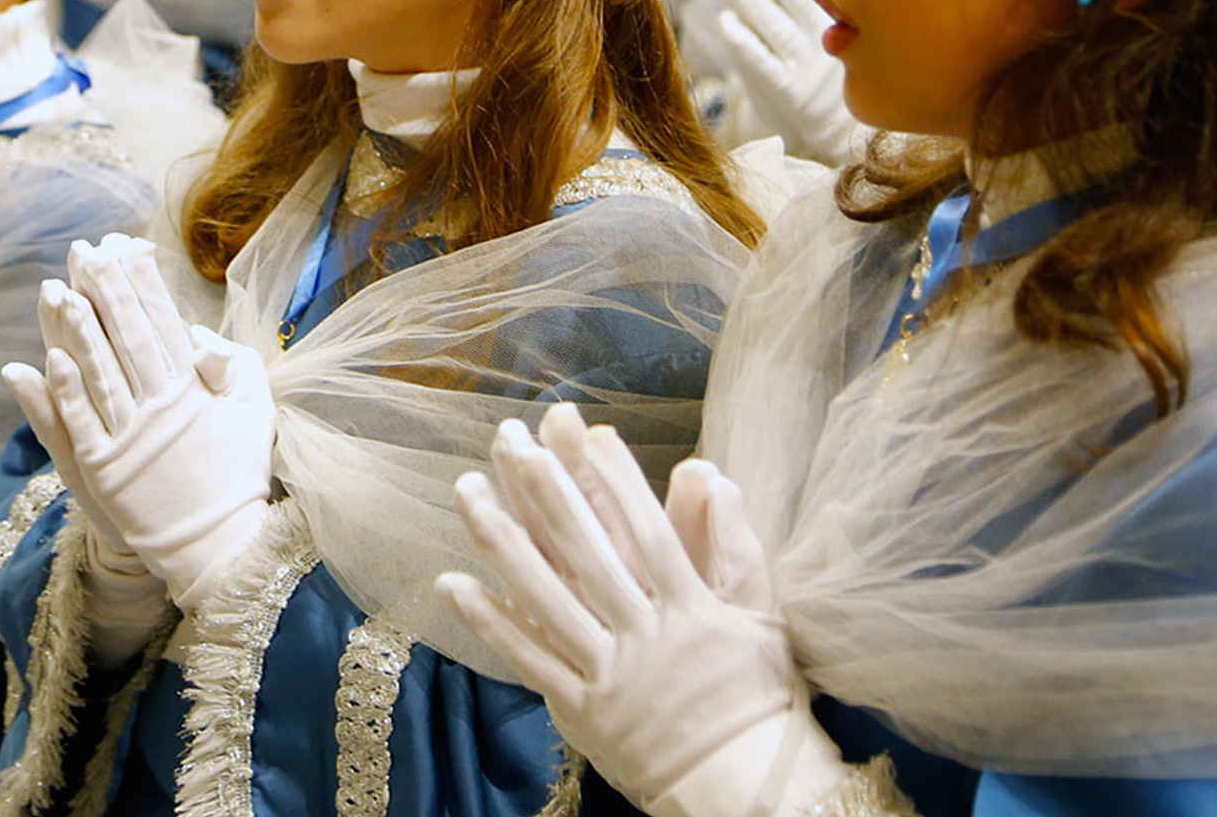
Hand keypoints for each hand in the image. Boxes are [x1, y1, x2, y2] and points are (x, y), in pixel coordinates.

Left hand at [15, 233, 274, 608]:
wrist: (219, 543)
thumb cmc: (239, 472)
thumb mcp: (256, 412)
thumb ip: (235, 366)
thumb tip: (198, 337)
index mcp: (196, 390)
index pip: (164, 323)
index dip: (144, 283)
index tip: (127, 245)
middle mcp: (162, 407)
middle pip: (128, 337)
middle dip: (106, 291)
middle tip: (87, 250)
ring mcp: (131, 438)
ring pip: (99, 372)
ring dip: (78, 331)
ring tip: (58, 291)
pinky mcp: (104, 470)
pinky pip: (80, 423)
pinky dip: (64, 391)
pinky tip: (48, 359)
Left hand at [439, 407, 848, 816]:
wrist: (741, 783)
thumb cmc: (757, 696)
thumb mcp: (762, 618)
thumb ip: (739, 548)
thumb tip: (715, 479)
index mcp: (690, 609)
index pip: (648, 531)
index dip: (618, 481)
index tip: (589, 433)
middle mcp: (644, 634)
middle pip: (587, 552)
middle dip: (546, 493)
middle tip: (512, 443)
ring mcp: (608, 671)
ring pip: (546, 597)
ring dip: (502, 543)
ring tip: (468, 496)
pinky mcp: (580, 707)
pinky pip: (528, 658)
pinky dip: (490, 621)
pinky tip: (454, 584)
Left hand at [712, 0, 859, 164]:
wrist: (836, 136)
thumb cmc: (824, 73)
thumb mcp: (828, 31)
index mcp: (842, 20)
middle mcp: (825, 39)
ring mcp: (805, 66)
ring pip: (774, 22)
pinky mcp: (786, 93)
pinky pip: (762, 62)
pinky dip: (743, 39)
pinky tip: (725, 19)